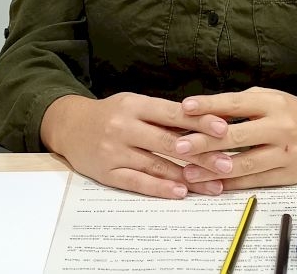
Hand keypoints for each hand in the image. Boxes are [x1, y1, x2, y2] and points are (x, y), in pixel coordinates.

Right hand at [40, 92, 230, 198]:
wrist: (69, 126)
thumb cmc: (111, 114)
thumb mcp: (135, 104)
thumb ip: (164, 114)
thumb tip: (204, 122)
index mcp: (135, 104)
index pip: (173, 113)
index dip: (199, 121)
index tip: (224, 129)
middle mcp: (124, 126)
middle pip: (168, 141)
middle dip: (201, 153)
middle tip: (227, 164)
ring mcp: (114, 150)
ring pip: (156, 164)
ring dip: (187, 176)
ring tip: (213, 185)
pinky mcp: (106, 172)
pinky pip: (137, 181)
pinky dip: (159, 187)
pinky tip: (179, 192)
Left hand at [171, 87, 296, 189]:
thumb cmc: (293, 112)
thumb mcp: (270, 99)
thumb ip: (241, 105)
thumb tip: (204, 111)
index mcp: (271, 103)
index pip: (234, 104)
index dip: (209, 106)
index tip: (185, 108)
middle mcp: (279, 127)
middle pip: (236, 136)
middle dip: (204, 142)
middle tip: (179, 146)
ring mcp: (284, 153)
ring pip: (243, 163)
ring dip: (212, 169)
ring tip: (188, 172)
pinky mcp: (288, 174)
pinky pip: (254, 180)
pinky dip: (231, 183)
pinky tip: (212, 184)